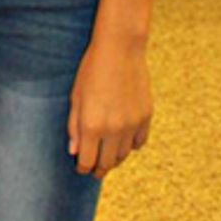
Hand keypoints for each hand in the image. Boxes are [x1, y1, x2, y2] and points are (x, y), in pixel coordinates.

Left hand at [68, 34, 151, 178]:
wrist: (121, 49)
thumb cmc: (92, 71)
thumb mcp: (76, 97)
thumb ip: (74, 127)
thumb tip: (75, 152)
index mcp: (92, 125)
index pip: (87, 161)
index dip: (83, 168)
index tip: (81, 168)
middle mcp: (113, 129)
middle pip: (107, 163)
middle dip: (99, 169)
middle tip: (95, 170)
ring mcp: (132, 124)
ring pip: (124, 155)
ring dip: (114, 158)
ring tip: (108, 156)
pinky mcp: (146, 116)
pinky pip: (139, 142)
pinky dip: (131, 145)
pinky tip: (124, 141)